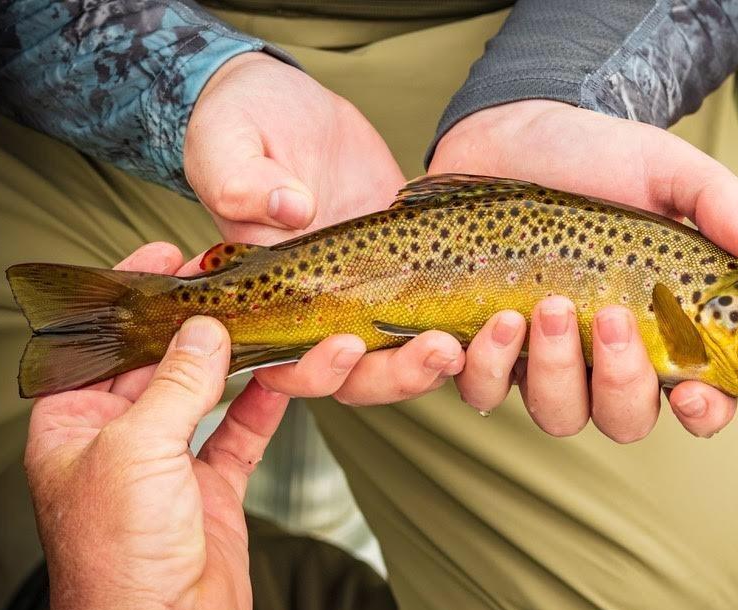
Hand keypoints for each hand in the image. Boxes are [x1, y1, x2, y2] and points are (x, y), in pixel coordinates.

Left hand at [25, 243, 287, 609]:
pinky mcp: (210, 486)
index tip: (166, 258)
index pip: (99, 341)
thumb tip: (203, 330)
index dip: (130, 296)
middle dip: (193, 322)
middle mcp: (117, 438)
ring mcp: (167, 463)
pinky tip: (285, 373)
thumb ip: (175, 384)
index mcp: (72, 424)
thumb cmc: (119, 557)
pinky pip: (241, 431)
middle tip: (228, 280)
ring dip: (238, 360)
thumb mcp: (136, 451)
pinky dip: (265, 403)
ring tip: (264, 317)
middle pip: (159, 362)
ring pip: (206, 393)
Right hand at [185, 52, 468, 405]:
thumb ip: (241, 181)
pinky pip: (445, 311)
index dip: (316, 370)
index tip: (349, 344)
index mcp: (270, 301)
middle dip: (403, 374)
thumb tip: (289, 210)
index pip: (289, 365)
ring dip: (446, 357)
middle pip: (363, 376)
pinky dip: (476, 323)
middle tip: (443, 348)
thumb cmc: (239, 125)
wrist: (287, 105)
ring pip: (410, 355)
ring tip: (493, 330)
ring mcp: (372, 293)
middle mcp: (323, 310)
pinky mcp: (413, 268)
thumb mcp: (226, 144)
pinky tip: (511, 312)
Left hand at [430, 100, 737, 439]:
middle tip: (610, 317)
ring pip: (556, 414)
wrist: (513, 136)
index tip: (691, 390)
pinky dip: (483, 370)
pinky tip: (491, 325)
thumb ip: (712, 198)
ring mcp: (544, 357)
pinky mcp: (486, 346)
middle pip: (624, 418)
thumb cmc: (595, 158)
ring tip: (546, 306)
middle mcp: (604, 356)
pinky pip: (481, 391)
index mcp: (662, 326)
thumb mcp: (663, 167)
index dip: (703, 411)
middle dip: (620, 381)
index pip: (699, 396)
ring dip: (553, 372)